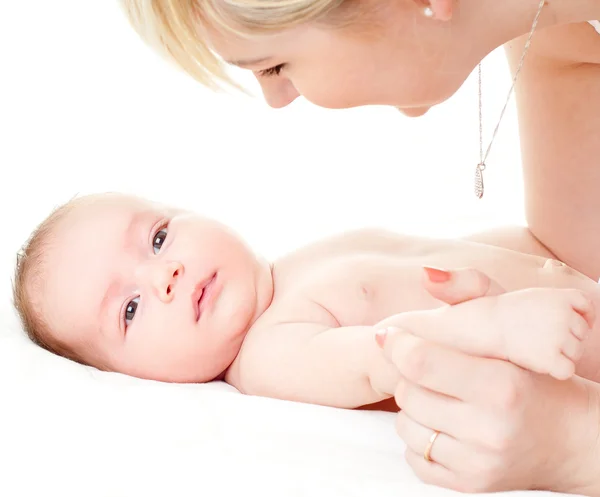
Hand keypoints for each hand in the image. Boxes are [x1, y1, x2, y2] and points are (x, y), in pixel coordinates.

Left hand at [377, 268, 599, 493]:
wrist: (572, 439)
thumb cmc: (535, 378)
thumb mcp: (511, 332)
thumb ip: (469, 295)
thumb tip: (424, 273)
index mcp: (500, 385)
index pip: (420, 361)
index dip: (395, 343)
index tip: (387, 335)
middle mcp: (489, 429)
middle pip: (407, 393)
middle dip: (412, 377)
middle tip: (433, 371)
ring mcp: (478, 463)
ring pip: (405, 425)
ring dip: (414, 408)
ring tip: (443, 399)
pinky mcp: (469, 486)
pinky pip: (414, 456)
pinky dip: (420, 438)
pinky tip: (445, 425)